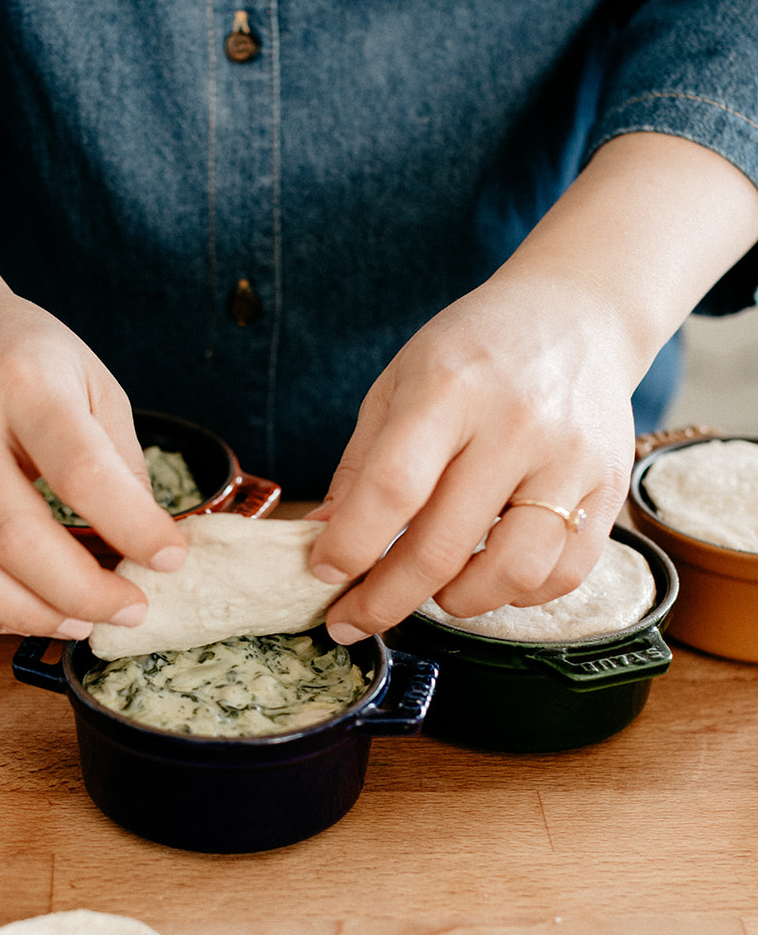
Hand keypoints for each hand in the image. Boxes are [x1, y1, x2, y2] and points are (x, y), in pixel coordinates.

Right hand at [0, 141, 185, 636]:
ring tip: (79, 621)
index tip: (171, 560)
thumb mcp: (89, 378)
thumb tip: (148, 545)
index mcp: (21, 381)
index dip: (131, 526)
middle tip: (130, 610)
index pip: (79, 469)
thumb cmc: (20, 356)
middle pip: (14, 534)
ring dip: (26, 613)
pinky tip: (22, 615)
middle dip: (81, 590)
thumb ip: (119, 458)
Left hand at [306, 274, 635, 639]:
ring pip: (512, 574)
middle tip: (354, 617)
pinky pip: (564, 575)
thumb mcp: (400, 383)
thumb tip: (325, 540)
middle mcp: (517, 424)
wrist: (577, 316)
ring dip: (459, 602)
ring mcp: (571, 459)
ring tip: (435, 588)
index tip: (324, 573)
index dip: (351, 545)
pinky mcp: (611, 487)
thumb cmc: (475, 353)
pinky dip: (520, 594)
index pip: (394, 487)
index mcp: (450, 388)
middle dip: (385, 600)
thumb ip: (362, 464)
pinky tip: (492, 573)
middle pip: (443, 546)